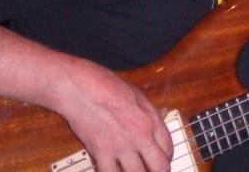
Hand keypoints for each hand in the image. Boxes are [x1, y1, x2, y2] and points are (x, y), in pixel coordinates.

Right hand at [53, 60, 172, 171]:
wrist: (79, 88)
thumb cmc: (106, 85)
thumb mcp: (136, 93)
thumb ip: (150, 109)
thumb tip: (163, 113)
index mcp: (150, 120)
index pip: (168, 147)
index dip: (167, 156)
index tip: (162, 158)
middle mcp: (140, 136)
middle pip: (159, 167)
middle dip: (157, 171)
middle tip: (152, 170)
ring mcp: (120, 146)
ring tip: (133, 170)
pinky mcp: (100, 153)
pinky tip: (112, 170)